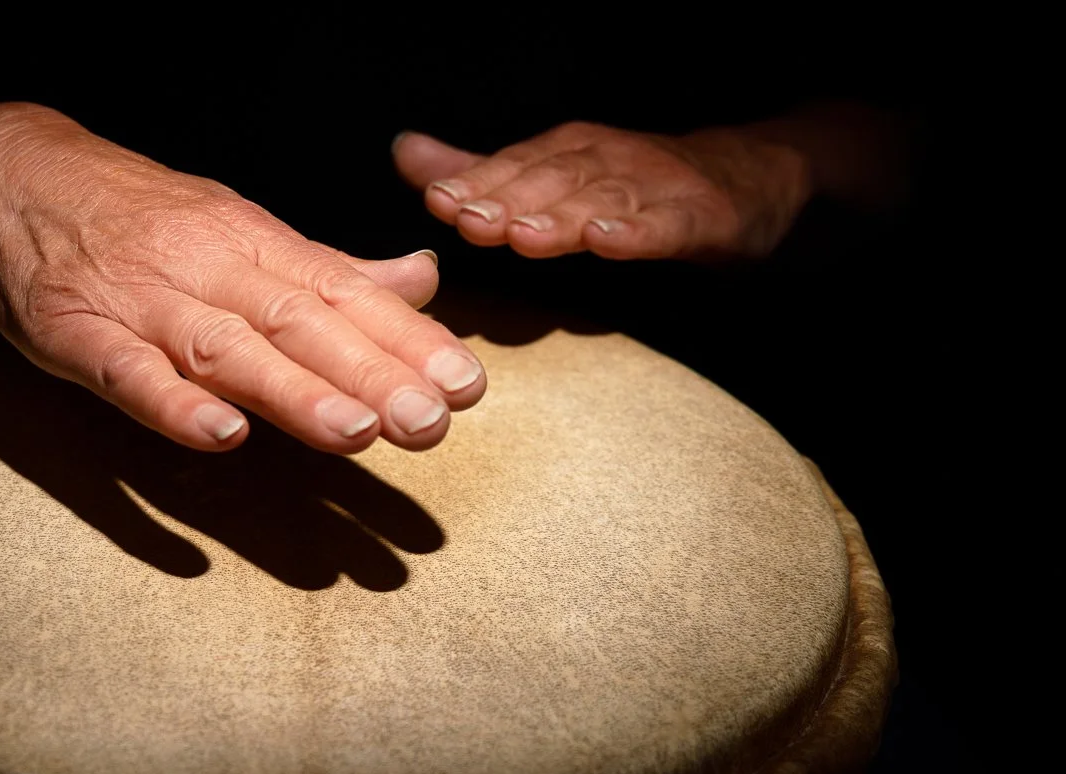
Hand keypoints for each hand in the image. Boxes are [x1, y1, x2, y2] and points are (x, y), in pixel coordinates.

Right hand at [0, 103, 486, 453]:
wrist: (13, 174)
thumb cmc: (141, 215)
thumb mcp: (240, 229)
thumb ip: (329, 269)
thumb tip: (421, 282)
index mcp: (255, 244)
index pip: (344, 293)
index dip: (407, 340)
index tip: (467, 384)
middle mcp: (209, 269)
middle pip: (299, 324)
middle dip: (369, 373)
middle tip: (431, 422)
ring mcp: (142, 302)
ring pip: (226, 349)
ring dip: (291, 391)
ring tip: (354, 432)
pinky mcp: (77, 334)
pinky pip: (126, 372)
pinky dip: (172, 402)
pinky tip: (220, 434)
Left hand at [392, 123, 811, 260]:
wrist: (747, 180)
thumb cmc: (636, 185)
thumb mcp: (554, 175)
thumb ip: (482, 172)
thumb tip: (406, 153)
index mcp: (567, 154)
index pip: (514, 169)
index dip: (476, 182)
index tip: (437, 200)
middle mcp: (606, 162)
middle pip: (551, 181)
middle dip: (507, 199)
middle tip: (468, 219)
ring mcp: (654, 188)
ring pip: (602, 200)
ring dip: (562, 217)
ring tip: (523, 236)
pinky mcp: (700, 216)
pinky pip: (666, 225)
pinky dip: (638, 231)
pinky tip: (610, 240)